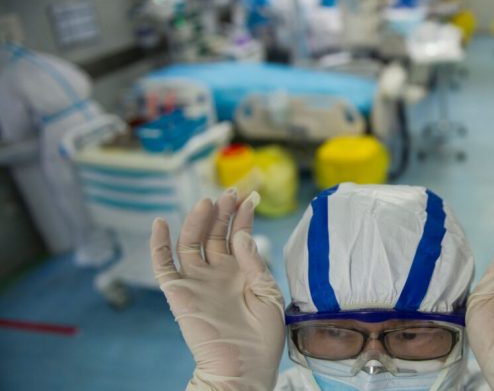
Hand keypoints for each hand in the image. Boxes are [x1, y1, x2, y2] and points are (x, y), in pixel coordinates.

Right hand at [150, 189, 284, 390]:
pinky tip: (161, 223)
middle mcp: (218, 273)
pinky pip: (163, 265)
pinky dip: (158, 244)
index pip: (239, 236)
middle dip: (222, 212)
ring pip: (192, 242)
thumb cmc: (263, 338)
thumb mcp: (269, 294)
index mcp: (242, 273)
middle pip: (215, 234)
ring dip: (197, 221)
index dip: (243, 216)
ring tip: (207, 202)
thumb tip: (241, 234)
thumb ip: (254, 263)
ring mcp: (198, 281)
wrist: (243, 368)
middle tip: (230, 192)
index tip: (250, 196)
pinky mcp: (179, 293)